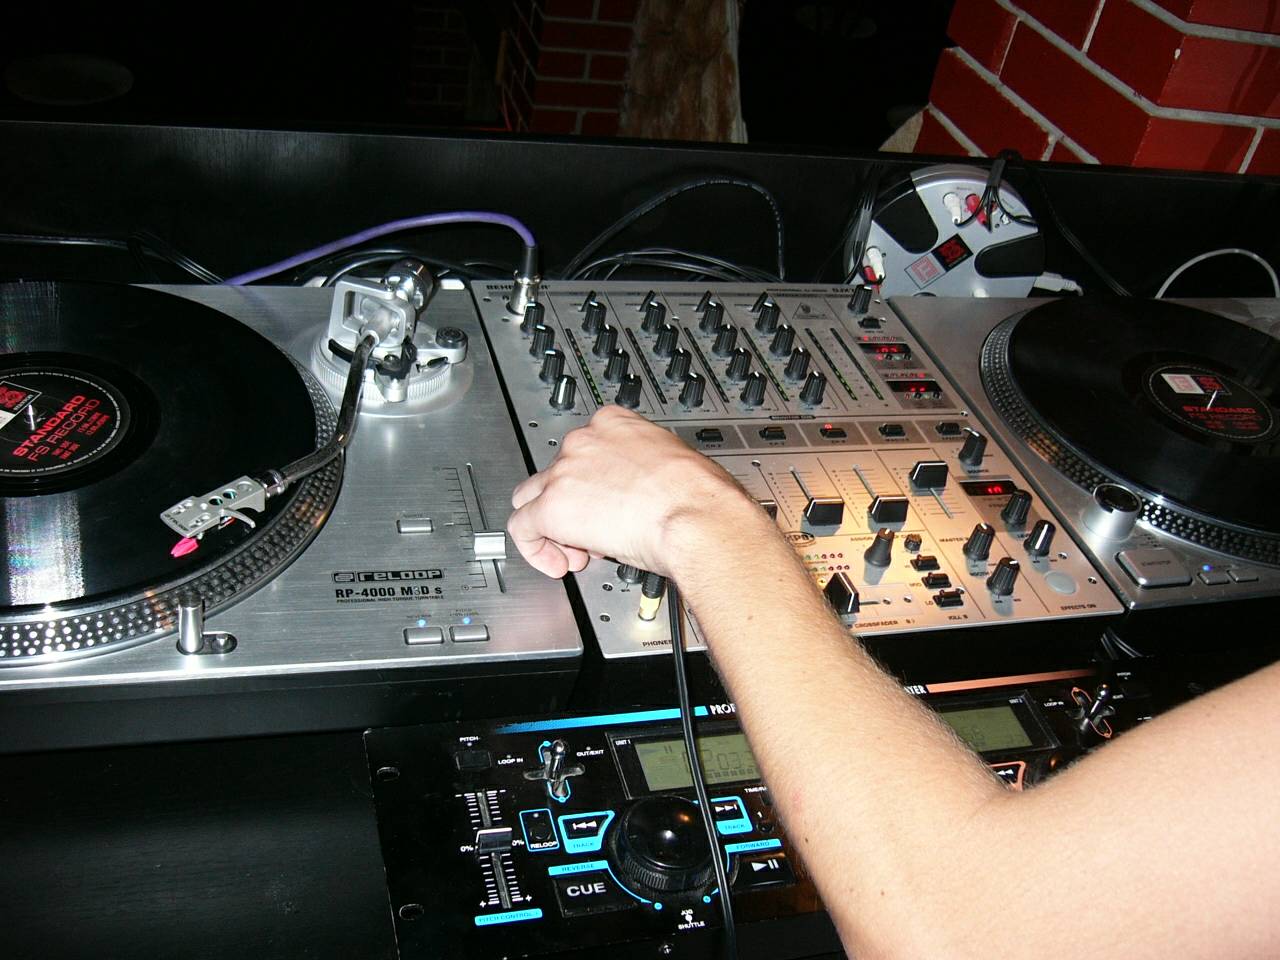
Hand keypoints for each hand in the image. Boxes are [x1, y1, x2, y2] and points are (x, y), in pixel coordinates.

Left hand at [507, 406, 758, 578]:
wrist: (694, 514)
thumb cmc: (698, 495)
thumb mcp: (673, 466)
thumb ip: (647, 474)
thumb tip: (647, 494)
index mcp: (615, 422)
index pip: (584, 452)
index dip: (591, 485)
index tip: (605, 505)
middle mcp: (584, 440)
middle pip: (554, 475)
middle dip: (570, 506)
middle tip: (592, 534)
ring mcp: (564, 470)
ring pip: (532, 499)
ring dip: (552, 528)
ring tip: (578, 553)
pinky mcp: (552, 505)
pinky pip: (522, 528)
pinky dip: (535, 549)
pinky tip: (558, 564)